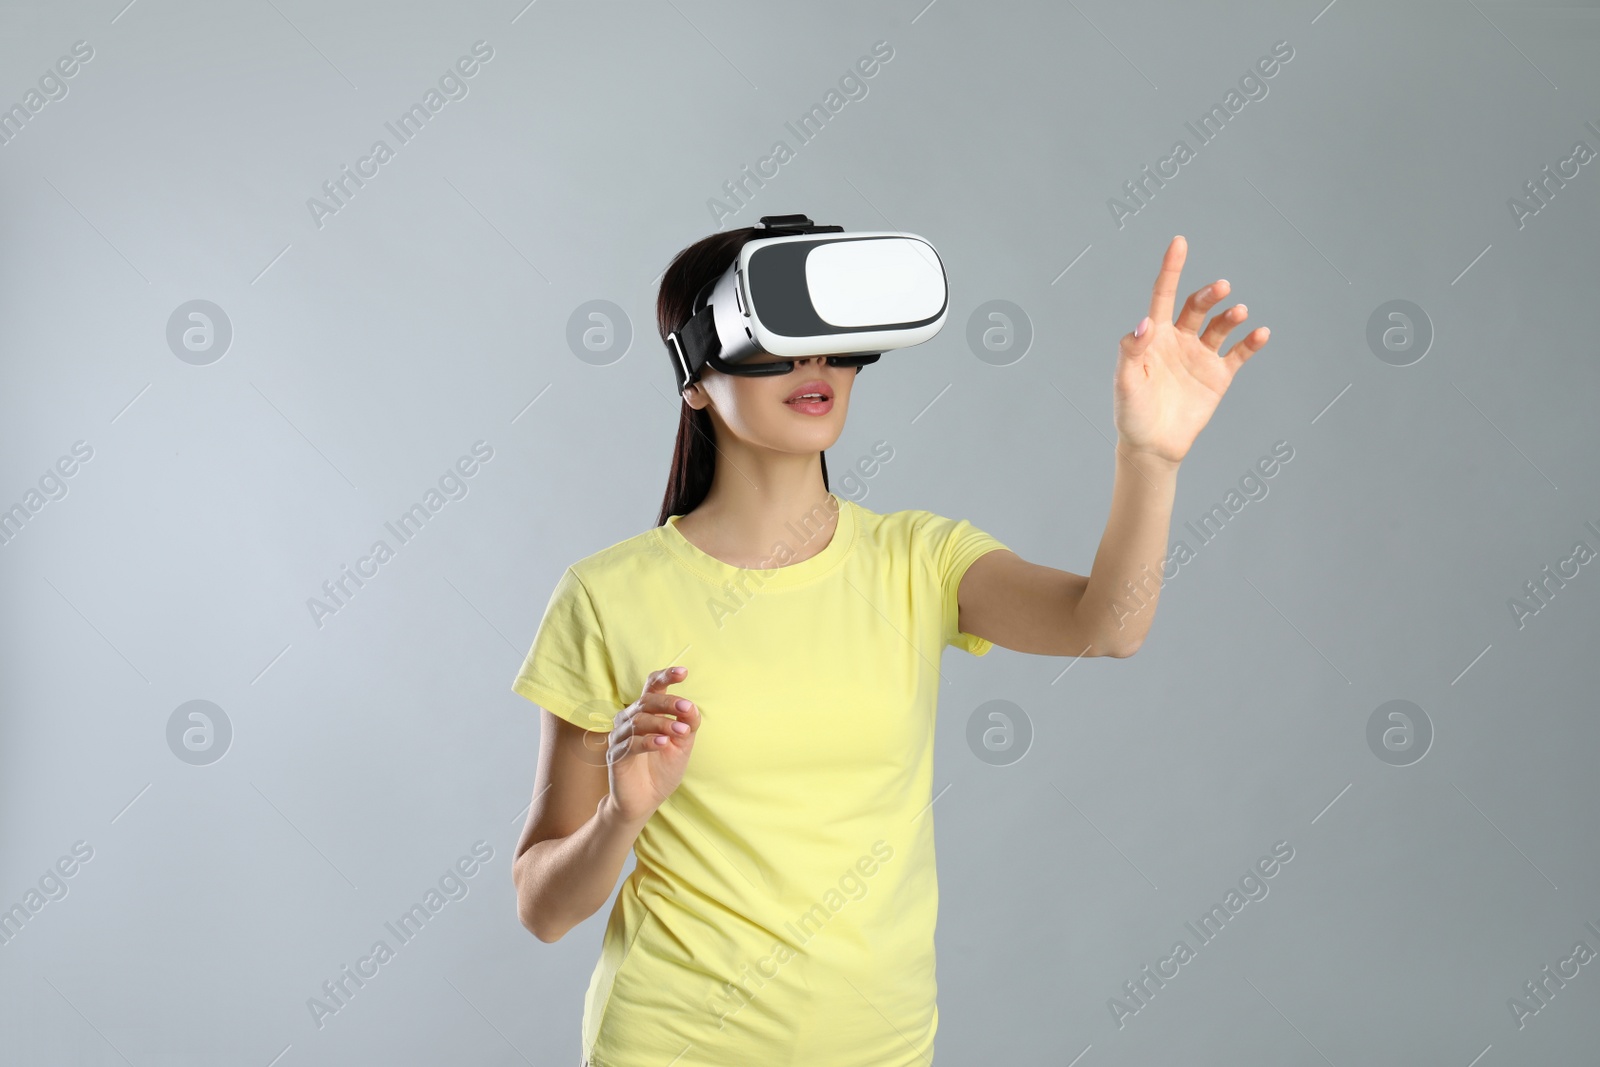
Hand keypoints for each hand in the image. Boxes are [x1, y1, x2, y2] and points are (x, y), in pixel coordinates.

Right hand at [606, 665, 701, 824]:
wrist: (646, 800)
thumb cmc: (662, 768)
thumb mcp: (682, 744)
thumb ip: (687, 724)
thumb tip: (692, 707)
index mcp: (647, 712)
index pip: (652, 687)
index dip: (665, 676)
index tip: (683, 672)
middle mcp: (630, 719)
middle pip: (647, 701)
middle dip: (669, 703)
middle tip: (687, 708)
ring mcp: (620, 736)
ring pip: (639, 720)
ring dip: (662, 723)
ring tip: (681, 731)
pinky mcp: (616, 755)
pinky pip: (631, 743)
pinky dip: (648, 741)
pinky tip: (663, 743)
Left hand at [1113, 235, 1270, 466]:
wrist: (1152, 446)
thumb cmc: (1131, 413)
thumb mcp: (1125, 382)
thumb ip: (1131, 351)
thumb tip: (1144, 323)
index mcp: (1154, 336)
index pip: (1163, 294)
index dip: (1171, 268)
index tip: (1179, 242)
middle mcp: (1179, 340)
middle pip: (1196, 307)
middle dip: (1209, 295)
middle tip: (1221, 288)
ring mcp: (1201, 356)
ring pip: (1220, 326)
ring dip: (1231, 316)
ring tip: (1239, 312)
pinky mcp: (1219, 376)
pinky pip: (1239, 353)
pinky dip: (1251, 341)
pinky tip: (1260, 333)